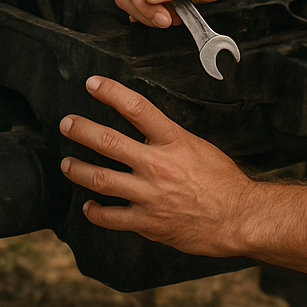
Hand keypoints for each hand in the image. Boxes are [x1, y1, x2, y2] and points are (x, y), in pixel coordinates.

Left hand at [58, 76, 256, 256]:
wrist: (239, 218)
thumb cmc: (223, 181)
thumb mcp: (199, 147)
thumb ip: (170, 139)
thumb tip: (148, 131)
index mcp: (173, 141)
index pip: (137, 108)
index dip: (111, 92)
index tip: (92, 84)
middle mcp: (157, 165)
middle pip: (108, 142)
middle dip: (82, 130)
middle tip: (67, 123)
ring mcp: (149, 195)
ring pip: (101, 178)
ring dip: (78, 169)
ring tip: (67, 163)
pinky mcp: (147, 222)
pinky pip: (111, 217)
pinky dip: (95, 211)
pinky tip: (88, 206)